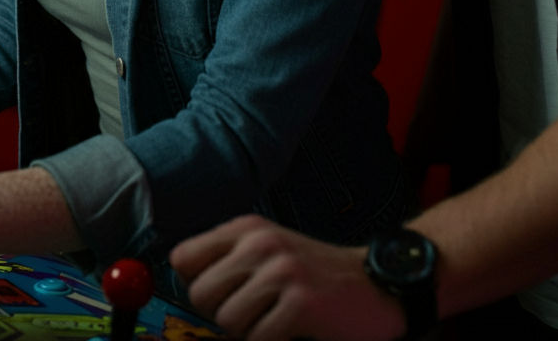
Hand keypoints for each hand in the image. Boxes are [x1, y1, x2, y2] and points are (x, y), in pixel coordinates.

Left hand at [170, 215, 404, 340]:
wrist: (374, 284)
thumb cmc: (316, 275)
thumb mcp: (268, 252)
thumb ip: (229, 263)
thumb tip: (185, 291)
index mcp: (246, 228)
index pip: (183, 257)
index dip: (192, 285)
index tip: (216, 298)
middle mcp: (259, 242)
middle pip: (199, 294)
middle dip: (220, 315)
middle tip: (253, 315)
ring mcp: (280, 271)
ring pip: (227, 321)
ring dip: (250, 333)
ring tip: (276, 320)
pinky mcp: (300, 302)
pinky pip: (259, 339)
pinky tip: (295, 330)